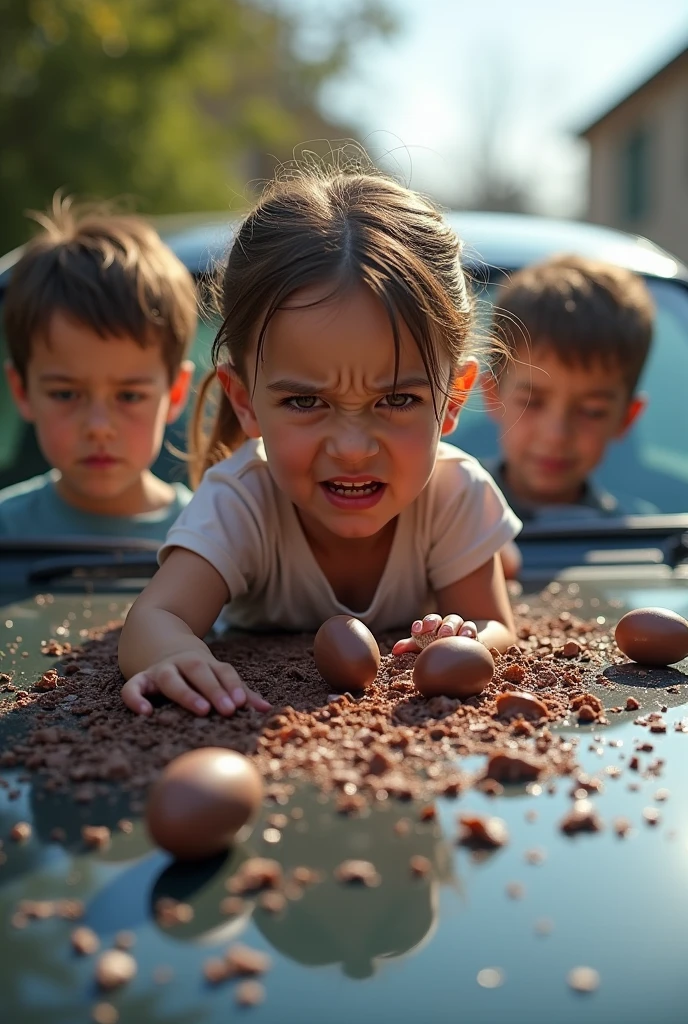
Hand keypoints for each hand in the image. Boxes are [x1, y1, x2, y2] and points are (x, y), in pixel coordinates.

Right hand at [121, 652, 270, 716]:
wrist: (156, 640)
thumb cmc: (194, 670)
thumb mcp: (216, 674)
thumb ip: (239, 692)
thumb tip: (267, 709)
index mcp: (205, 663)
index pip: (223, 671)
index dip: (233, 686)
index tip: (242, 703)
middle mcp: (183, 663)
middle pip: (200, 671)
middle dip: (215, 689)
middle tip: (228, 709)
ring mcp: (161, 670)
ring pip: (171, 678)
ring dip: (186, 693)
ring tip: (201, 710)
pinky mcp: (140, 679)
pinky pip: (133, 687)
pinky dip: (136, 698)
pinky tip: (144, 713)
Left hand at [392, 613, 477, 654]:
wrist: (466, 652)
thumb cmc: (439, 648)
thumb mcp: (425, 647)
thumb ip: (411, 646)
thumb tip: (394, 650)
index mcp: (434, 626)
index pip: (427, 622)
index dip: (422, 625)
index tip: (417, 630)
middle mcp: (447, 624)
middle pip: (442, 619)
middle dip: (437, 624)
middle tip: (433, 631)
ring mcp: (461, 628)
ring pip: (457, 621)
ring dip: (452, 626)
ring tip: (448, 634)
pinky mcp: (474, 636)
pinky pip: (472, 631)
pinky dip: (469, 632)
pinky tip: (467, 638)